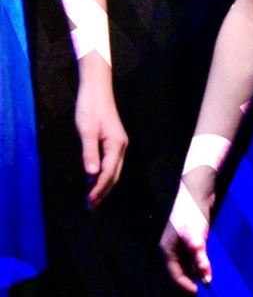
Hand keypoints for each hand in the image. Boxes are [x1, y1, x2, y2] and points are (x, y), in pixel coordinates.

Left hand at [74, 81, 127, 207]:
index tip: (89, 202)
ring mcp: (118, 144)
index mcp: (116, 145)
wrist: (96, 89)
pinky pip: (111, 163)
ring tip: (93, 199)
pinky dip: (103, 175)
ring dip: (104, 185)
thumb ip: (89, 152)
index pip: (108, 173)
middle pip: (114, 175)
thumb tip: (91, 174)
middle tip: (91, 207)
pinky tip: (94, 180)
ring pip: (114, 170)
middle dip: (103, 192)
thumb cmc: (91, 108)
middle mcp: (121, 146)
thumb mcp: (87, 131)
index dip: (99, 189)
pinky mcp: (113, 141)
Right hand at [160, 173, 215, 293]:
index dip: (188, 287)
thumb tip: (206, 281)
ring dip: (199, 272)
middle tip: (209, 291)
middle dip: (194, 281)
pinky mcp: (191, 237)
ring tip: (213, 281)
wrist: (197, 189)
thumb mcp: (196, 239)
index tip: (203, 294)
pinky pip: (196, 256)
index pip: (176, 277)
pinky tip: (213, 265)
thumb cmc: (193, 213)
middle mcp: (172, 249)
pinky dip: (203, 262)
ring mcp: (181, 243)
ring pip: (189, 264)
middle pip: (181, 272)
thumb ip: (200, 260)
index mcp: (167, 251)